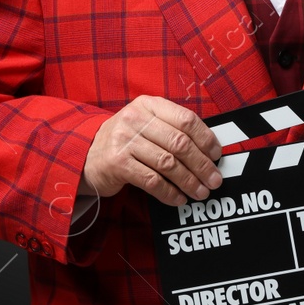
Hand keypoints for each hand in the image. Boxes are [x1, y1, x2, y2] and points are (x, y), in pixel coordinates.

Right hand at [81, 95, 224, 206]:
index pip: (186, 119)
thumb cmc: (126, 140)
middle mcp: (135, 119)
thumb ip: (172, 129)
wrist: (86, 155)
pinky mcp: (117, 163)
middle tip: (214, 180)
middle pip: (180, 143)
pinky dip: (169, 193)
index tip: (217, 155)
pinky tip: (179, 199)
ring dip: (189, 182)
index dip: (206, 139)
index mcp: (148, 105)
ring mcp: (124, 140)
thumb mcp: (146, 124)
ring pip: (168, 164)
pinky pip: (152, 181)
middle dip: (202, 165)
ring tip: (201, 192)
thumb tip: (209, 149)